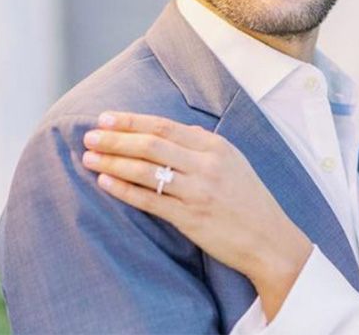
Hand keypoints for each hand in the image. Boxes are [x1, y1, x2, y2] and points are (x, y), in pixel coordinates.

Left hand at [82, 111, 311, 318]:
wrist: (269, 239)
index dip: (131, 121)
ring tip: (89, 158)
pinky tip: (105, 183)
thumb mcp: (234, 162)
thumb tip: (177, 128)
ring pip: (146, 171)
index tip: (105, 118)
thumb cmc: (250, 200)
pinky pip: (149, 200)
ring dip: (113, 162)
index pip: (165, 126)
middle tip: (89, 136)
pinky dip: (123, 190)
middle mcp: (207, 165)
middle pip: (151, 145)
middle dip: (115, 139)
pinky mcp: (190, 218)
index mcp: (216, 147)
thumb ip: (204, 144)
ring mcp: (198, 191)